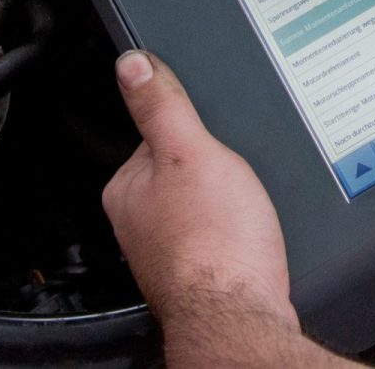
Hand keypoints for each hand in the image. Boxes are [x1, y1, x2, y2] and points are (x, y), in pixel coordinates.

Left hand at [102, 52, 300, 350]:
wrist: (241, 310)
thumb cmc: (214, 240)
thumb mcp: (190, 151)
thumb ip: (162, 106)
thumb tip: (132, 64)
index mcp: (126, 188)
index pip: (155, 135)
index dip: (192, 129)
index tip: (215, 135)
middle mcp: (138, 222)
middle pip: (181, 170)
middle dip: (212, 167)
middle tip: (237, 174)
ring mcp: (168, 248)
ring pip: (201, 203)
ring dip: (226, 200)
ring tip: (244, 206)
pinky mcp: (200, 270)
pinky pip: (218, 232)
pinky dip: (234, 228)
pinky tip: (248, 231)